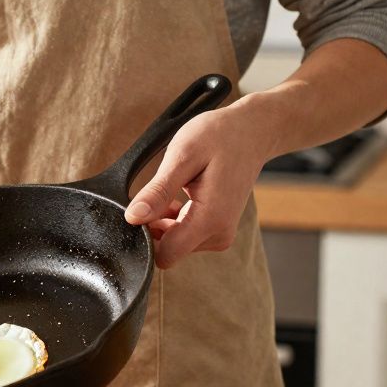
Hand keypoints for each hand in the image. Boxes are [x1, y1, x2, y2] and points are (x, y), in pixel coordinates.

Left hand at [124, 94, 276, 268]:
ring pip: (174, 242)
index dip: (144, 236)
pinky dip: (173, 219)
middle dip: (153, 226)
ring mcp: (220, 234)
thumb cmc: (220, 137)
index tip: (140, 211)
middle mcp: (218, 234)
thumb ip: (158, 192)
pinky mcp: (218, 229)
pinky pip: (184, 234)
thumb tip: (133, 218)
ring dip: (163, 221)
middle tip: (157, 191)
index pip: (165, 255)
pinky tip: (178, 196)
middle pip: (168, 249)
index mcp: (210, 220)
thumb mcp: (182, 157)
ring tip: (172, 190)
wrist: (253, 132)